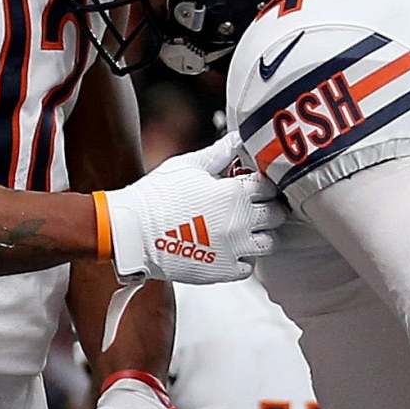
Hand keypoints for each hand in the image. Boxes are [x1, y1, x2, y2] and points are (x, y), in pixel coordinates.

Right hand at [99, 136, 283, 285]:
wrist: (132, 232)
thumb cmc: (156, 197)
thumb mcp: (189, 166)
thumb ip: (219, 153)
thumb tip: (237, 138)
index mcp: (234, 192)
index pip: (269, 186)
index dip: (265, 184)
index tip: (256, 186)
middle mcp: (241, 221)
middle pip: (277, 215)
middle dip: (270, 209)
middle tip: (257, 207)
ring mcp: (235, 248)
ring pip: (269, 243)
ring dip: (262, 235)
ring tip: (247, 230)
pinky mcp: (223, 270)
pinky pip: (248, 267)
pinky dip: (244, 259)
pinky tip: (231, 249)